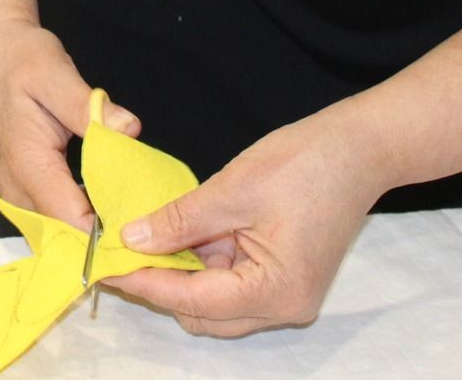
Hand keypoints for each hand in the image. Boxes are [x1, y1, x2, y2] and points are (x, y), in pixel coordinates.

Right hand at [0, 21, 140, 226]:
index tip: (151, 231)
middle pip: (69, 238)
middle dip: (112, 241)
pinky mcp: (26, 193)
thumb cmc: (19, 61)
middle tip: (157, 231)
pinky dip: (89, 220)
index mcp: (29, 166)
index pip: (72, 222)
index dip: (111, 235)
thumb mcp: (56, 74)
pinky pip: (59, 220)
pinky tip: (119, 207)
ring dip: (102, 234)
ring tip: (145, 221)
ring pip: (64, 235)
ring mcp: (19, 197)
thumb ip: (89, 107)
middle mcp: (19, 192)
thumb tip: (128, 130)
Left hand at [109, 112, 388, 337]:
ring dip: (182, 272)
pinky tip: (182, 231)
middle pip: (204, 314)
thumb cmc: (305, 163)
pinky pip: (232, 282)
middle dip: (161, 283)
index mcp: (276, 291)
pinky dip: (204, 262)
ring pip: (215, 301)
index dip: (144, 283)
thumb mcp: (233, 189)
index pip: (193, 301)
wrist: (359, 148)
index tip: (102, 266)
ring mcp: (286, 295)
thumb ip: (180, 221)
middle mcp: (283, 306)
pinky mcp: (284, 277)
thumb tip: (132, 240)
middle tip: (120, 249)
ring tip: (147, 235)